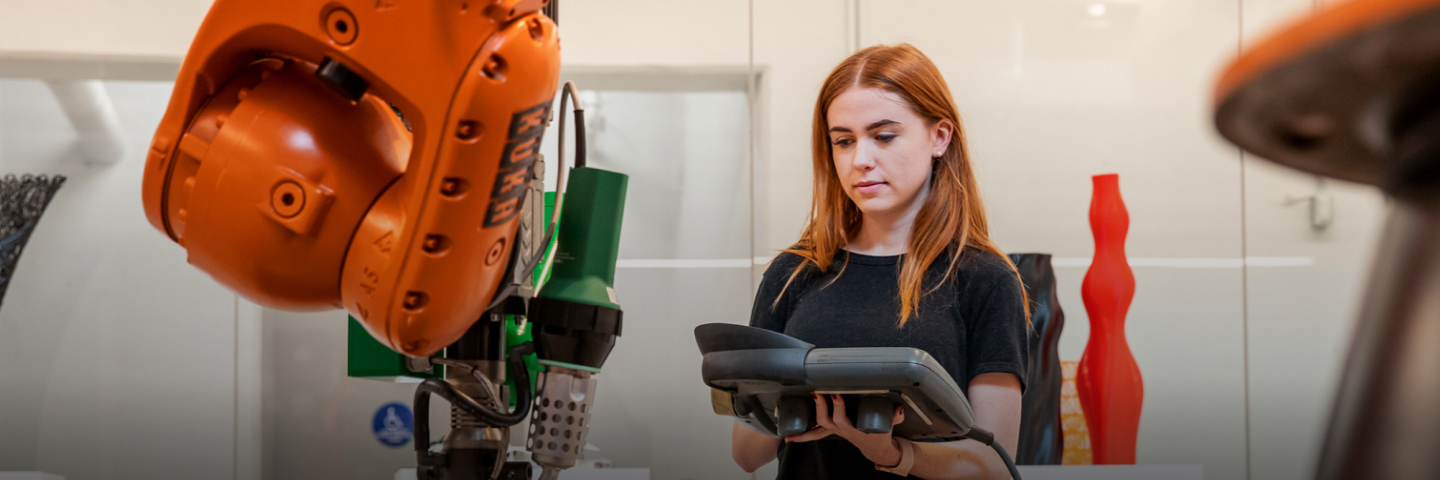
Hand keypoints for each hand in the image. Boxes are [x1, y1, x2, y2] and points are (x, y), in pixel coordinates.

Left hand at [784, 393, 905, 466]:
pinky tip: (789, 438)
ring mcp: (835, 432)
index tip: (836, 393)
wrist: (876, 447)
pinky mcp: (831, 431)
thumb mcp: (890, 425)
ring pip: (817, 429)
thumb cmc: (881, 434)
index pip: (842, 419)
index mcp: (853, 429)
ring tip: (794, 414)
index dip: (838, 407)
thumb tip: (899, 408)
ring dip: (805, 425)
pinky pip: (814, 434)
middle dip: (820, 407)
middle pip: (826, 421)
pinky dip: (802, 436)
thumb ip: (895, 417)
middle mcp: (841, 431)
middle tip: (816, 392)